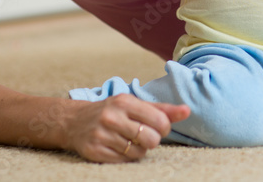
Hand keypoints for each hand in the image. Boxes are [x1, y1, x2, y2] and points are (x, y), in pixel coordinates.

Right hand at [67, 95, 189, 162]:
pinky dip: (127, 157)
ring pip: (138, 152)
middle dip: (152, 140)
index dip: (164, 128)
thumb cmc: (112, 111)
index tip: (158, 127)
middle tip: (144, 135)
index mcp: (125, 101)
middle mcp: (112, 117)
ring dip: (139, 149)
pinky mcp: (95, 151)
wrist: (75, 121)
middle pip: (151, 139)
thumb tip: (188, 111)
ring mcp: (102, 135)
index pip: (160, 121)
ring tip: (130, 141)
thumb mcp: (135, 104)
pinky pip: (124, 161)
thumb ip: (162, 109)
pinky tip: (120, 147)